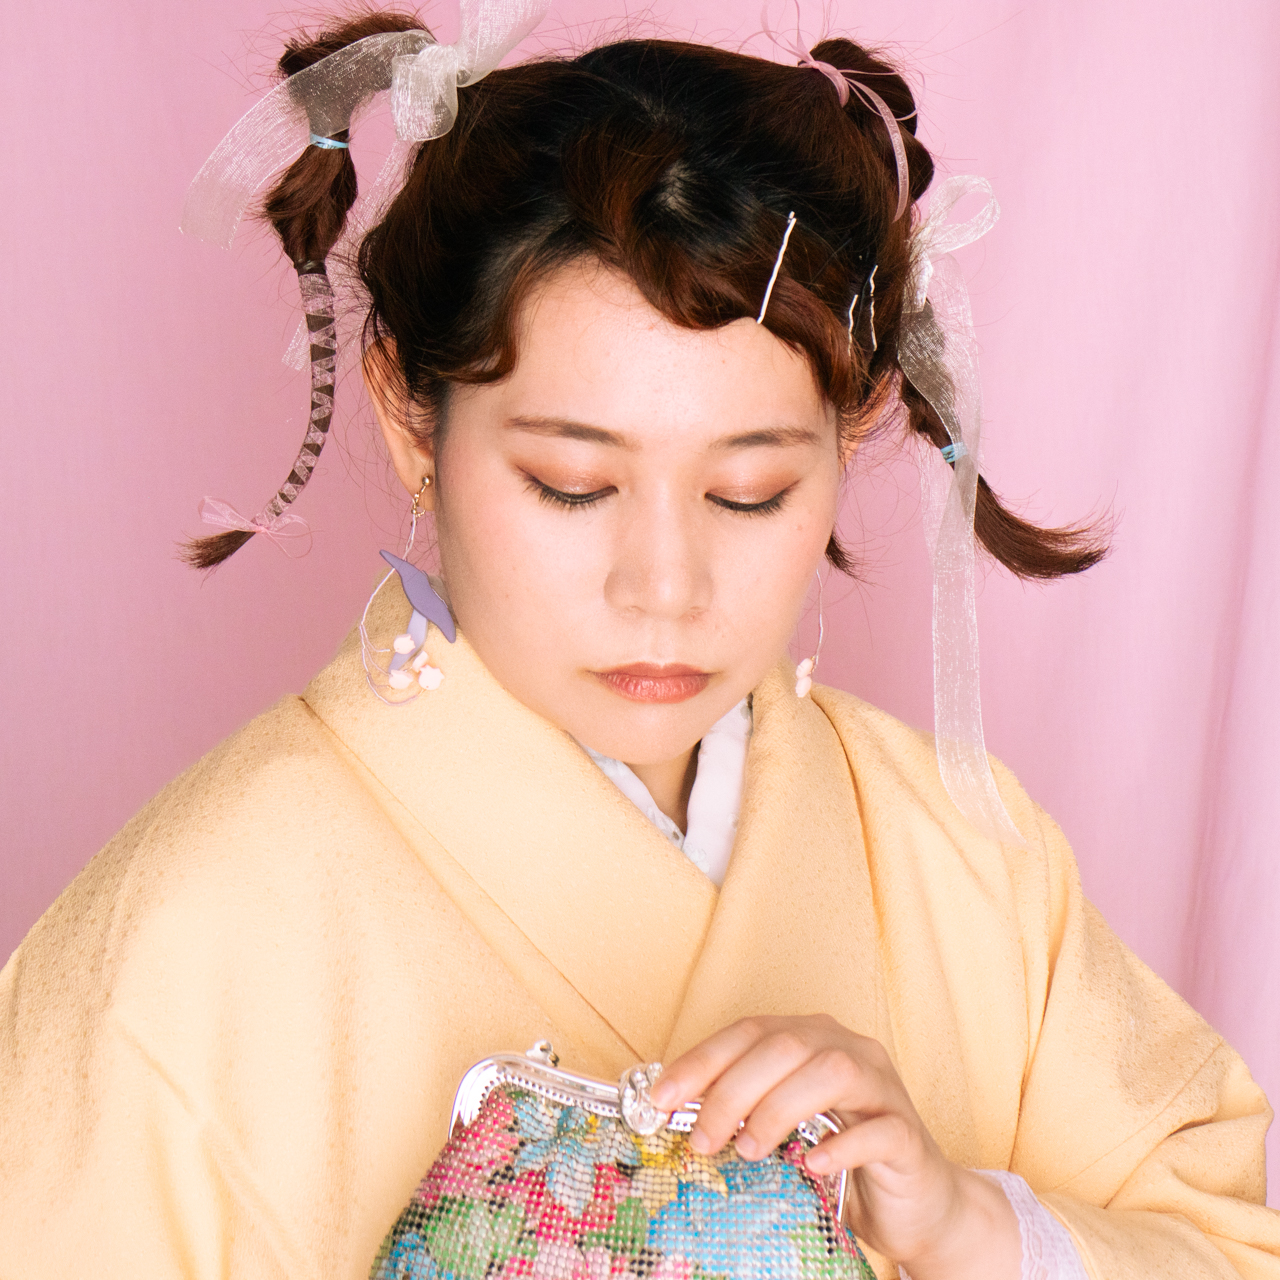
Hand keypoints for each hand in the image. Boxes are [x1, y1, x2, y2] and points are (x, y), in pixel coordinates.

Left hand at [648, 1015, 1020, 1279]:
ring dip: (779, 1108)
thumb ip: (743, 1109)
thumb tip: (669, 1111)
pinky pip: (878, 1130)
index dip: (701, 1060)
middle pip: (784, 1046)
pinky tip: (812, 1164)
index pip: (749, 1031)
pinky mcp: (909, 1135)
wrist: (919, 1205)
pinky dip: (840, 1145)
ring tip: (749, 1149)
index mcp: (812, 1038)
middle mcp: (849, 1050)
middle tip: (701, 1139)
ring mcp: (884, 1089)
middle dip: (732, 1090)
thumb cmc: (840, 1161)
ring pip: (832, 1071)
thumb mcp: (783, 1128)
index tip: (659, 1097)